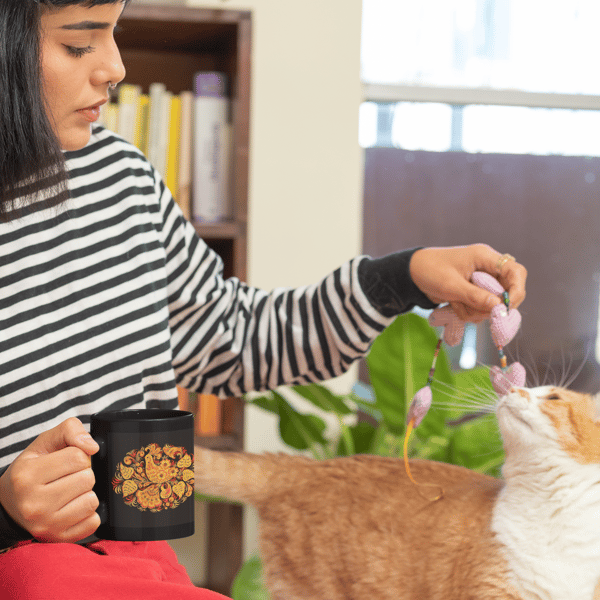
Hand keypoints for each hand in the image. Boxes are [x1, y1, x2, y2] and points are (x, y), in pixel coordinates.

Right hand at [0, 418, 100, 542]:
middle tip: (67, 478)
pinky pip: (93, 522)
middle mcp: (33, 504)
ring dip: (86, 493)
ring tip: (69, 492)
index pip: (78, 457)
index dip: (78, 455)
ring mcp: (45, 525)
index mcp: (27, 476)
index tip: (66, 461)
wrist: (10, 505)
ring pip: (92, 501)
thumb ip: (70, 430)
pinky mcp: (57, 539)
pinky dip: (88, 513)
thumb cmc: (32, 470)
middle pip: (87, 479)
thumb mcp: (45, 442)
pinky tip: (72, 508)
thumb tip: (93, 447)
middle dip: (83, 474)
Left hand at [409, 244, 526, 321]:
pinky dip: (469, 312)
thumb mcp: (451, 285)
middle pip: (507, 291)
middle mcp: (487, 268)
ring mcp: (481, 282)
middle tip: (474, 310)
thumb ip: (475, 296)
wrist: (411, 274)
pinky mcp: (473, 293)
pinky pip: (480, 308)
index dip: (517, 291)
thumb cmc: (430, 271)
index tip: (507, 308)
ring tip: (456, 304)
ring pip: (492, 304)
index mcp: (484, 257)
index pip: (515, 271)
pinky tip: (453, 306)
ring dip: (476, 310)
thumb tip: (499, 307)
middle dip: (491, 305)